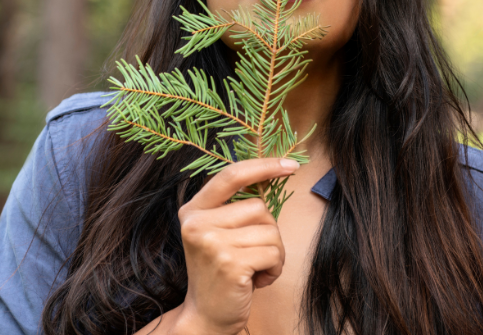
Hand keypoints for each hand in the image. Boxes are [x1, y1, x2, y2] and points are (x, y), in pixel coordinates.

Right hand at [173, 157, 298, 334]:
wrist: (206, 317)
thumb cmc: (222, 273)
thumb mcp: (218, 234)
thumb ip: (235, 208)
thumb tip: (275, 172)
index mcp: (193, 210)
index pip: (231, 176)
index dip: (263, 166)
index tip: (290, 165)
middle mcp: (196, 223)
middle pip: (259, 207)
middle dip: (268, 232)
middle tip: (252, 256)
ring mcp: (211, 242)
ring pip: (270, 231)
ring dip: (273, 253)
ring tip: (253, 269)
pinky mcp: (229, 263)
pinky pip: (273, 253)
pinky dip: (274, 269)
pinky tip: (256, 281)